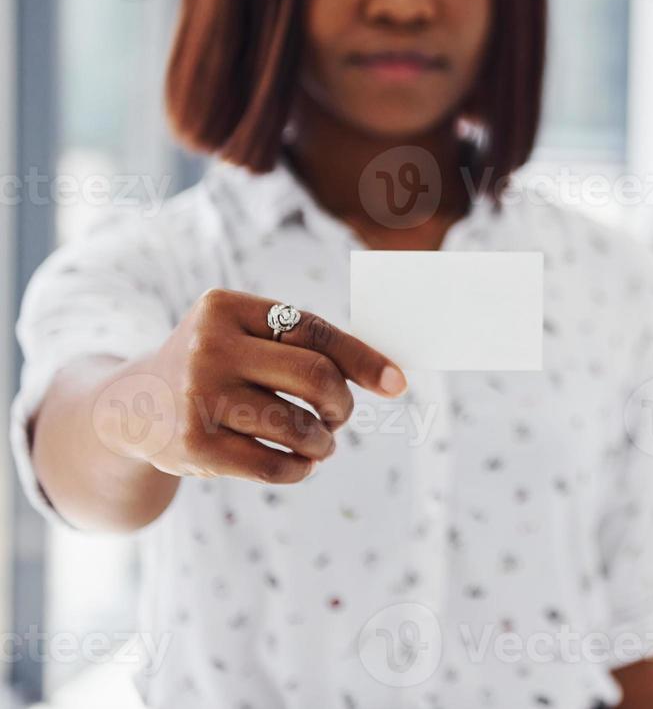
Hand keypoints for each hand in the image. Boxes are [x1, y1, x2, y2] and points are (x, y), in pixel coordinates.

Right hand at [101, 288, 405, 484]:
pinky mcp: (191, 444)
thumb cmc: (216, 368)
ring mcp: (197, 395)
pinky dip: (299, 469)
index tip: (397, 384)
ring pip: (297, 425)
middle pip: (315, 377)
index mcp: (226, 307)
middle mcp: (208, 346)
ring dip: (323, 442)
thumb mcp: (243, 337)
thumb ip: (304, 344)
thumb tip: (388, 373)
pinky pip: (271, 464)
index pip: (315, 331)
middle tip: (339, 418)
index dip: (364, 359)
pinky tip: (299, 465)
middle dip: (342, 404)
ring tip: (320, 444)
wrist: (130, 407)